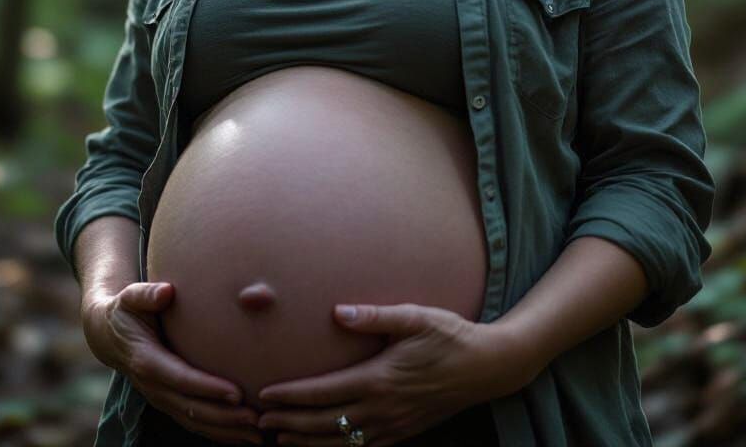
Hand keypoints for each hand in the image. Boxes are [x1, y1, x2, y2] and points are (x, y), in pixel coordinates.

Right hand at [82, 281, 261, 444]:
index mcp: (146, 360)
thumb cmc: (126, 310)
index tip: (236, 392)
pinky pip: (192, 422)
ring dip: (225, 429)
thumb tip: (167, 291)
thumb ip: (147, 294)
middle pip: (191, 407)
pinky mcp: (167, 401)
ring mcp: (159, 397)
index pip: (180, 378)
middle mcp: (153, 386)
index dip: (207, 388)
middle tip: (255, 418)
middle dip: (223, 416)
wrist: (108, 334)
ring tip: (257, 434)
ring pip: (193, 420)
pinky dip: (216, 431)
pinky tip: (241, 435)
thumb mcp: (131, 297)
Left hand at [256, 302, 534, 446]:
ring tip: (280, 439)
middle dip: (289, 423)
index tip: (265, 395)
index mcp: (380, 379)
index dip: (292, 396)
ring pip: (341, 442)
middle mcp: (383, 408)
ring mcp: (394, 425)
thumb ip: (375, 316)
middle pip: (325, 423)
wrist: (487, 367)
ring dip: (307, 441)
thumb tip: (337, 312)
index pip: (325, 392)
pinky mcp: (404, 431)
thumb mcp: (415, 317)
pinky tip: (323, 444)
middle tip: (258, 421)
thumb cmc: (449, 335)